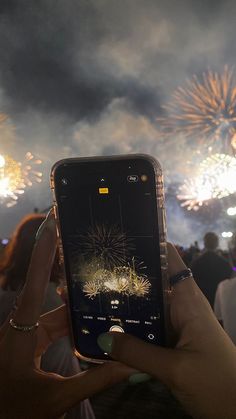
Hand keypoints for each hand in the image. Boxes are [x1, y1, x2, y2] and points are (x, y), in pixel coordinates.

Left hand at [0, 212, 134, 418]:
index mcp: (20, 330)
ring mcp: (23, 334)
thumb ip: (95, 379)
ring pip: (55, 314)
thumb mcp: (56, 398)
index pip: (35, 281)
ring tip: (104, 293)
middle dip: (73, 277)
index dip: (44, 249)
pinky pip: (52, 328)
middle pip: (50, 294)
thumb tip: (131, 364)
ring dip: (77, 308)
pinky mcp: (27, 344)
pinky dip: (71, 327)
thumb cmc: (13, 412)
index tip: (53, 222)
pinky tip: (92, 326)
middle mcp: (21, 325)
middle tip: (94, 258)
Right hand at [98, 243, 235, 418]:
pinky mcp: (173, 342)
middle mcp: (181, 307)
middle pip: (152, 284)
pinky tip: (108, 329)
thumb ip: (138, 353)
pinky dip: (131, 328)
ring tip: (92, 299)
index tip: (120, 240)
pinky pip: (149, 329)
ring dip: (126, 306)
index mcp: (188, 300)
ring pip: (148, 308)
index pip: (170, 260)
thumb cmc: (217, 383)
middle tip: (91, 274)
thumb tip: (103, 337)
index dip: (149, 246)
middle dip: (126, 278)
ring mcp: (177, 325)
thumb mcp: (175, 369)